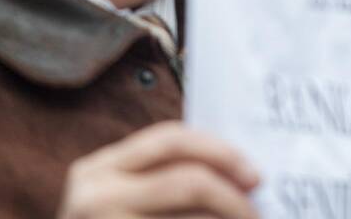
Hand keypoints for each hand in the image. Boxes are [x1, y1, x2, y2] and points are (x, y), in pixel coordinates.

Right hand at [58, 120, 260, 217]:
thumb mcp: (127, 201)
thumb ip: (165, 181)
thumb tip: (241, 174)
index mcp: (99, 169)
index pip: (170, 139)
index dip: (220, 151)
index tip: (254, 175)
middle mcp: (93, 195)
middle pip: (187, 181)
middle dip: (233, 198)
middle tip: (256, 213)